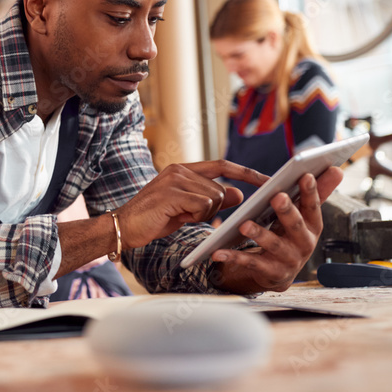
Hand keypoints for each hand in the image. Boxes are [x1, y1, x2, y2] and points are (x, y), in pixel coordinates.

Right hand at [116, 160, 268, 248]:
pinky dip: (195, 217)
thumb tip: (239, 194)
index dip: (246, 172)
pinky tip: (177, 217)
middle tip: (189, 215)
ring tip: (179, 216)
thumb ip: (211, 199)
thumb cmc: (154, 219)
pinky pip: (203, 206)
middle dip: (213, 208)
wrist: (123, 226)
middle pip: (219, 188)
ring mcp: (175, 180)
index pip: (222, 165)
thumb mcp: (187, 209)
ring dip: (202, 214)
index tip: (268, 181)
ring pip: (213, 198)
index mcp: (182, 169)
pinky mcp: (172, 193)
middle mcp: (179, 169)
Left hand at [212, 166, 343, 293]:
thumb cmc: (288, 234)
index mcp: (313, 227)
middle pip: (296, 226)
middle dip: (287, 211)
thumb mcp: (301, 215)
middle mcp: (304, 244)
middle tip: (276, 196)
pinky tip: (218, 251)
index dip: (311, 192)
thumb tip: (337, 169)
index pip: (313, 207)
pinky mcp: (270, 273)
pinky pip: (250, 263)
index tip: (305, 175)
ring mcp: (288, 260)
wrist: (278, 272)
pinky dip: (233, 257)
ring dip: (260, 234)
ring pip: (274, 245)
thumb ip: (316, 193)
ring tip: (244, 224)